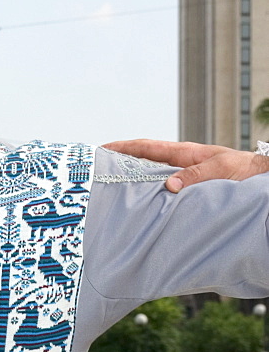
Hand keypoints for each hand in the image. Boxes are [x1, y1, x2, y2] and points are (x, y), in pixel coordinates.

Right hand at [103, 139, 268, 191]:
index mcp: (182, 152)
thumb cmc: (241, 170)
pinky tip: (139, 204)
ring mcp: (181, 174)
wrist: (257, 177)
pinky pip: (160, 188)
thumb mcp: (218, 170)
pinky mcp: (186, 187)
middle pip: (143, 160)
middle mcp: (178, 162)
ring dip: (132, 180)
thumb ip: (193, 176)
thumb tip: (169, 186)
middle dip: (121, 163)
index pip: (146, 147)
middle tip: (99, 170)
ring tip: (112, 189)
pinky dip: (147, 193)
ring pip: (150, 175)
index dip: (123, 147)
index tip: (103, 148)